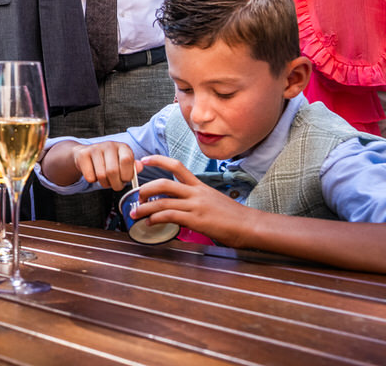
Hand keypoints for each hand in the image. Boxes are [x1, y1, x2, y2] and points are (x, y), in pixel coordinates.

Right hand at [70, 141, 139, 190]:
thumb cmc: (110, 162)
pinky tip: (94, 174)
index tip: (125, 179)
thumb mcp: (123, 164)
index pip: (127, 160)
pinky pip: (90, 177)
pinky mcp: (83, 155)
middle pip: (112, 171)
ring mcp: (95, 149)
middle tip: (116, 185)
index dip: (127, 174)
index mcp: (122, 147)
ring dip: (105, 184)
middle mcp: (109, 145)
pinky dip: (93, 180)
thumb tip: (140, 166)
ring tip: (106, 180)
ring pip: (101, 176)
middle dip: (116, 184)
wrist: (86, 154)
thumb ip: (133, 167)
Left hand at [130, 155, 258, 247]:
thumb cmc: (234, 216)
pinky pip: (170, 216)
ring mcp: (195, 205)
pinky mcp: (196, 220)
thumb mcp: (213, 200)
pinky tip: (150, 223)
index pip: (176, 166)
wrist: (250, 225)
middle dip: (145, 189)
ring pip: (162, 201)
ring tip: (135, 213)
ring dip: (145, 207)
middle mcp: (196, 193)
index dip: (158, 160)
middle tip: (136, 196)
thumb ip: (196, 199)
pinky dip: (155, 219)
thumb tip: (181, 206)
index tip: (145, 159)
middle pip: (163, 183)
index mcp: (200, 186)